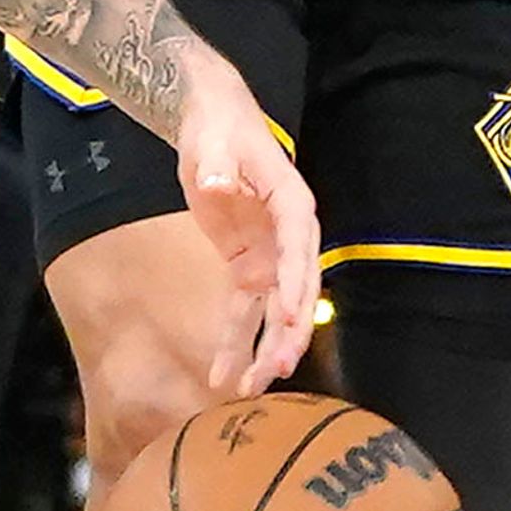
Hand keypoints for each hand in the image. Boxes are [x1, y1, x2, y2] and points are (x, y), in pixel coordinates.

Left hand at [174, 56, 321, 393]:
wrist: (212, 123)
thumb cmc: (220, 127)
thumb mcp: (215, 141)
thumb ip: (218, 165)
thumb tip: (218, 185)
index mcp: (292, 204)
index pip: (299, 249)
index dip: (295, 285)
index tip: (290, 320)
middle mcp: (290, 236)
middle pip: (295, 291)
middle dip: (287, 333)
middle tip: (276, 370)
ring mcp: (270, 256)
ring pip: (272, 312)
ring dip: (263, 350)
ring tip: (249, 387)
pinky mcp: (247, 266)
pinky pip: (243, 311)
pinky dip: (234, 341)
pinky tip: (222, 374)